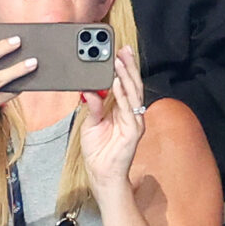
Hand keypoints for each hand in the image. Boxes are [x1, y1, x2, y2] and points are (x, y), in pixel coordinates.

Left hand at [80, 45, 144, 198]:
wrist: (101, 175)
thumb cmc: (98, 151)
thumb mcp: (91, 123)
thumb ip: (93, 105)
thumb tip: (89, 89)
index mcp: (123, 110)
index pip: (126, 84)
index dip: (124, 68)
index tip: (119, 52)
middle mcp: (132, 114)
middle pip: (133, 85)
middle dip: (128, 66)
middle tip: (122, 50)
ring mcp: (135, 122)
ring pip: (133, 93)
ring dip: (126, 76)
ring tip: (119, 60)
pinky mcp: (133, 131)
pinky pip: (128, 109)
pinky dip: (123, 94)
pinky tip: (117, 82)